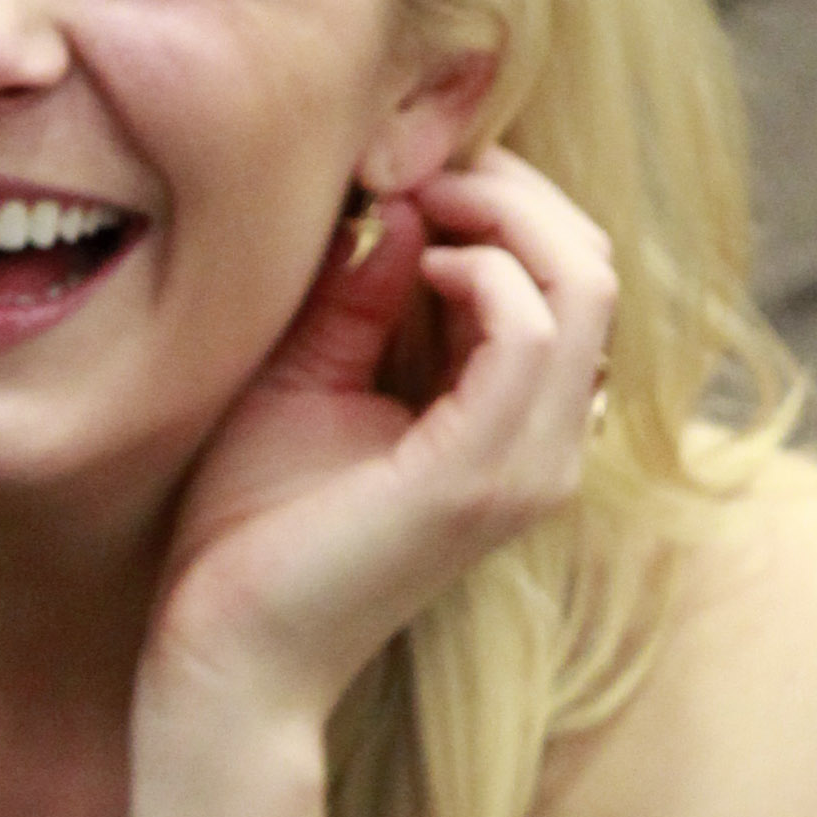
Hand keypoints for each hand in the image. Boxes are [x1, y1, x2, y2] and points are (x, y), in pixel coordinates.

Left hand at [146, 148, 615, 719]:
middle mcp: (546, 442)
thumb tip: (396, 205)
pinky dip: (481, 270)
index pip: (562, 272)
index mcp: (511, 419)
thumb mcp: (305, 376)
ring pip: (584, 281)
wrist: (224, 654)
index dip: (496, 194)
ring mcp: (529, 464)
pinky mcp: (487, 477)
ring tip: (410, 195)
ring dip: (500, 211)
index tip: (402, 164)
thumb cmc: (249, 527)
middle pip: (592, 259)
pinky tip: (412, 261)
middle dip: (510, 185)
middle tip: (413, 161)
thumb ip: (359, 296)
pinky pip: (536, 331)